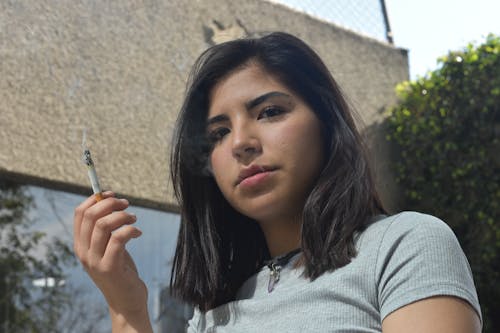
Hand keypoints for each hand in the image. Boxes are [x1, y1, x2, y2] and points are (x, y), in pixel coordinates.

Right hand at [73, 191, 152, 331]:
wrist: (126, 301)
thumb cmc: (121, 269)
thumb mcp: (109, 246)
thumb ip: (106, 228)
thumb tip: (109, 199)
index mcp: (81, 244)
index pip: (80, 213)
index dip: (95, 199)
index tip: (111, 194)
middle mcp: (84, 252)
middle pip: (91, 215)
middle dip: (110, 203)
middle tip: (127, 204)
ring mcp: (95, 260)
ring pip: (104, 225)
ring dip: (123, 216)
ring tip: (134, 219)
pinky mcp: (110, 268)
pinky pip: (118, 238)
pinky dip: (131, 230)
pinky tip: (138, 233)